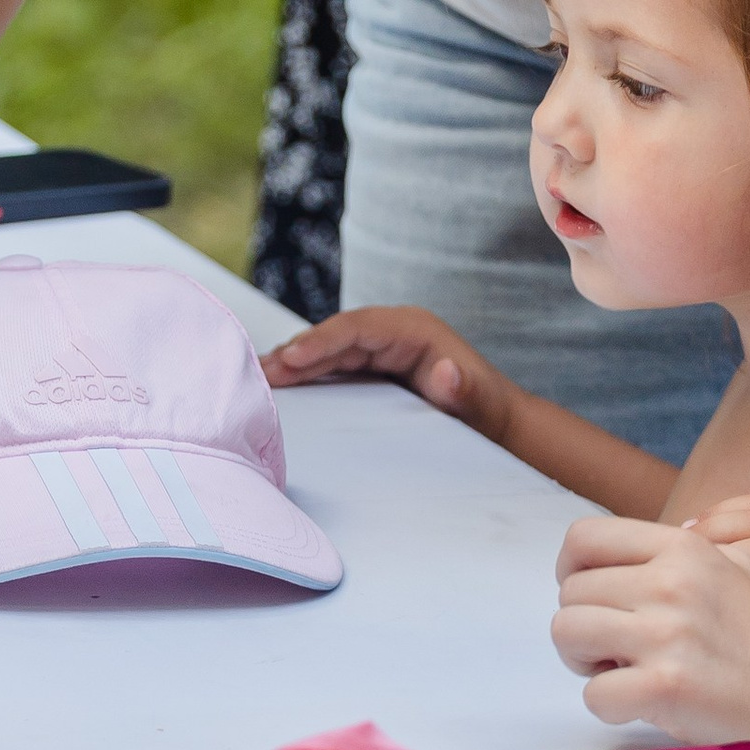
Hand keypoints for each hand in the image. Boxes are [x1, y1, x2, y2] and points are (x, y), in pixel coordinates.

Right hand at [265, 306, 533, 452]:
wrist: (492, 422)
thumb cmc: (485, 412)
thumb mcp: (479, 403)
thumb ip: (465, 390)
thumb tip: (449, 373)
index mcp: (413, 330)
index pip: (358, 327)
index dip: (322, 339)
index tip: (291, 358)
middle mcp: (392, 333)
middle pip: (335, 335)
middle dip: (297, 352)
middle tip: (258, 372)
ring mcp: (379, 349)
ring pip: (328, 349)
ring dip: (294, 363)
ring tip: (256, 378)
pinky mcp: (371, 368)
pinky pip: (332, 365)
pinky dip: (305, 374)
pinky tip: (278, 388)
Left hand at [552, 514, 749, 742]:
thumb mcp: (733, 564)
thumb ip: (676, 555)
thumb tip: (616, 561)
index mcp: (682, 548)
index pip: (584, 538)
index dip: (569, 569)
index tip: (586, 596)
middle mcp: (669, 583)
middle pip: (570, 591)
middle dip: (581, 622)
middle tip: (610, 648)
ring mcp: (665, 635)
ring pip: (567, 632)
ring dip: (582, 659)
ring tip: (616, 670)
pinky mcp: (665, 687)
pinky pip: (594, 693)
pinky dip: (608, 703)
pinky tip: (638, 703)